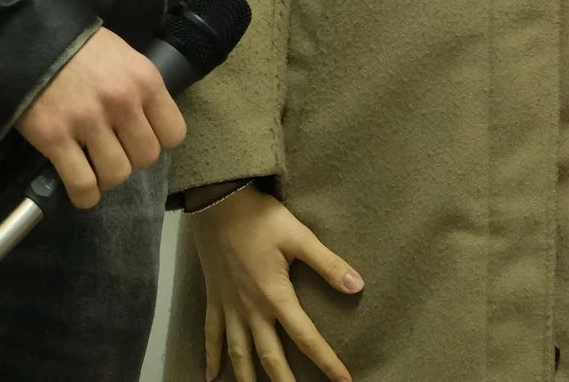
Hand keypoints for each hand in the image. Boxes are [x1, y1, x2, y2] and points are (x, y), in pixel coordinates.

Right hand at [17, 27, 185, 208]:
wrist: (30, 40)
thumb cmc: (80, 48)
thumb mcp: (124, 57)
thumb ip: (139, 89)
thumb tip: (147, 122)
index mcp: (145, 81)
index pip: (174, 133)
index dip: (158, 140)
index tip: (141, 138)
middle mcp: (122, 103)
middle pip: (145, 158)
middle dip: (131, 159)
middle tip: (114, 150)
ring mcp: (89, 122)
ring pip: (116, 174)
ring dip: (107, 177)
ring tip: (95, 165)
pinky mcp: (55, 138)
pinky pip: (82, 183)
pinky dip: (84, 195)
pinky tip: (82, 189)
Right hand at [192, 185, 363, 381]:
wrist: (218, 203)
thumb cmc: (261, 219)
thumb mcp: (300, 237)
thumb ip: (328, 264)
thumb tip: (358, 286)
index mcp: (276, 296)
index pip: (306, 337)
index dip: (327, 361)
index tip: (343, 381)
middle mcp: (252, 309)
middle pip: (270, 357)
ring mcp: (230, 307)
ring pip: (239, 353)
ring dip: (248, 378)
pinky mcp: (214, 299)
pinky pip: (212, 335)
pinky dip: (212, 357)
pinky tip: (210, 377)